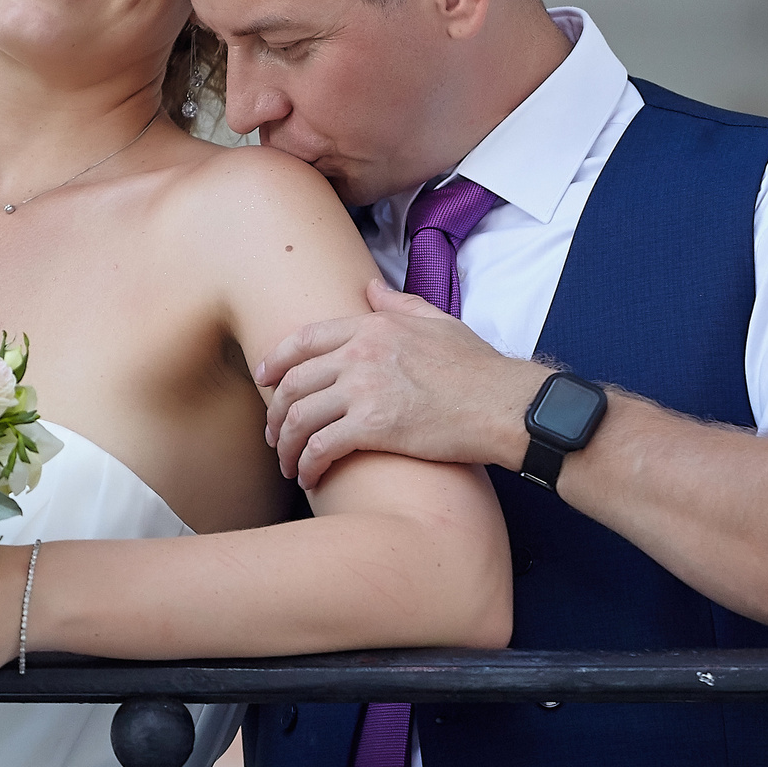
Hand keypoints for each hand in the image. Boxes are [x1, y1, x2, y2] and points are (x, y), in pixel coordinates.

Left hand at [257, 278, 546, 487]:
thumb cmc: (477, 368)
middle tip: (274, 434)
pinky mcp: (374, 426)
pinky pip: (322, 447)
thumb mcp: (437, 321)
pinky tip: (310, 477)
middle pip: (294, 382)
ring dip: (287, 446)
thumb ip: (398, 304)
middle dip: (276, 412)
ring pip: (300, 418)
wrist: (504, 404)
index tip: (263, 378)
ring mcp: (365, 389)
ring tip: (289, 463)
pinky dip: (308, 465)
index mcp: (372, 326)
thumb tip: (371, 289)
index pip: (304, 339)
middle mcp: (360, 353)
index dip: (275, 361)